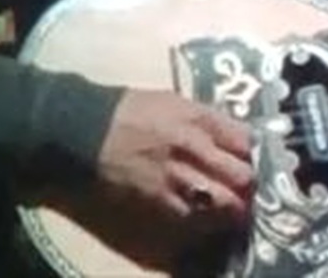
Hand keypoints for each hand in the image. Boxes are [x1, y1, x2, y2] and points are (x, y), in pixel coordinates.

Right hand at [96, 90, 254, 228]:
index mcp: (199, 119)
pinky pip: (194, 222)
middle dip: (247, 187)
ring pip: (226, 206)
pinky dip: (203, 224)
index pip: (246, 143)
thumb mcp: (173, 102)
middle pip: (244, 177)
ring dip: (231, 211)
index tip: (244, 162)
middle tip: (242, 192)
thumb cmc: (125, 112)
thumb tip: (231, 139)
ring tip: (226, 212)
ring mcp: (177, 180)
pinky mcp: (157, 205)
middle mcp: (194, 149)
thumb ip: (206, 121)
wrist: (78, 131)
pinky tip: (201, 221)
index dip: (249, 156)